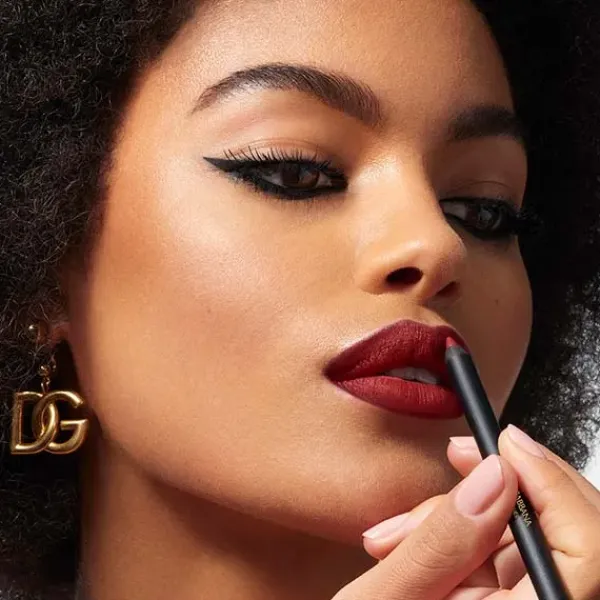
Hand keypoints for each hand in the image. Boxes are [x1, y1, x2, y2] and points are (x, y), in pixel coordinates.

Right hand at [333, 426, 599, 599]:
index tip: (507, 446)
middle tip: (461, 454)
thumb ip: (439, 542)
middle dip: (505, 483)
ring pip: (527, 535)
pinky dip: (460, 531)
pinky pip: (504, 551)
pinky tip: (413, 537)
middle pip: (565, 530)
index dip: (553, 485)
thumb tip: (490, 477)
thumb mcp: (388, 596)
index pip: (588, 550)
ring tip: (400, 528)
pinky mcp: (511, 598)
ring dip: (462, 511)